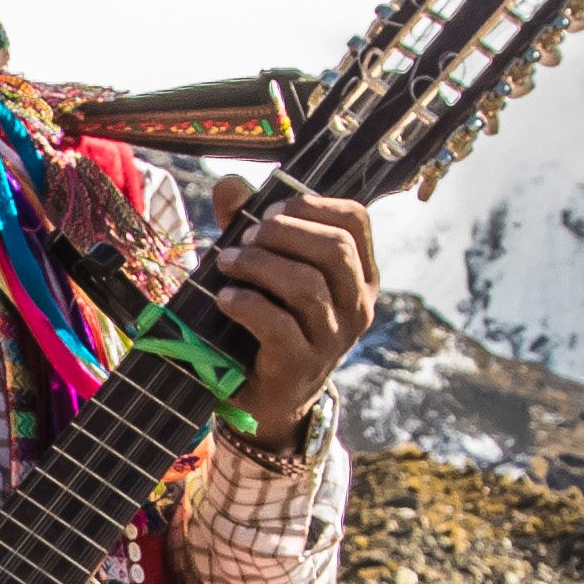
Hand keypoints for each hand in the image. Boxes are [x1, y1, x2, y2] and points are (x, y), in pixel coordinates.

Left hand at [195, 188, 378, 435]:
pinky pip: (279, 326)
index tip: (272, 208)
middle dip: (284, 232)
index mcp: (359, 274)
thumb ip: (251, 227)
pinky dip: (247, 305)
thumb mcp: (268, 272)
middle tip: (247, 236)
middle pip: (334, 249)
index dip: (312, 204)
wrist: (270, 399)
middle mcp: (357, 306)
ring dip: (259, 265)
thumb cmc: (270, 324)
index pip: (355, 221)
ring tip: (226, 262)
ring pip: (307, 286)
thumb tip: (229, 184)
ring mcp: (333, 339)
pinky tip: (225, 299)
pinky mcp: (301, 365)